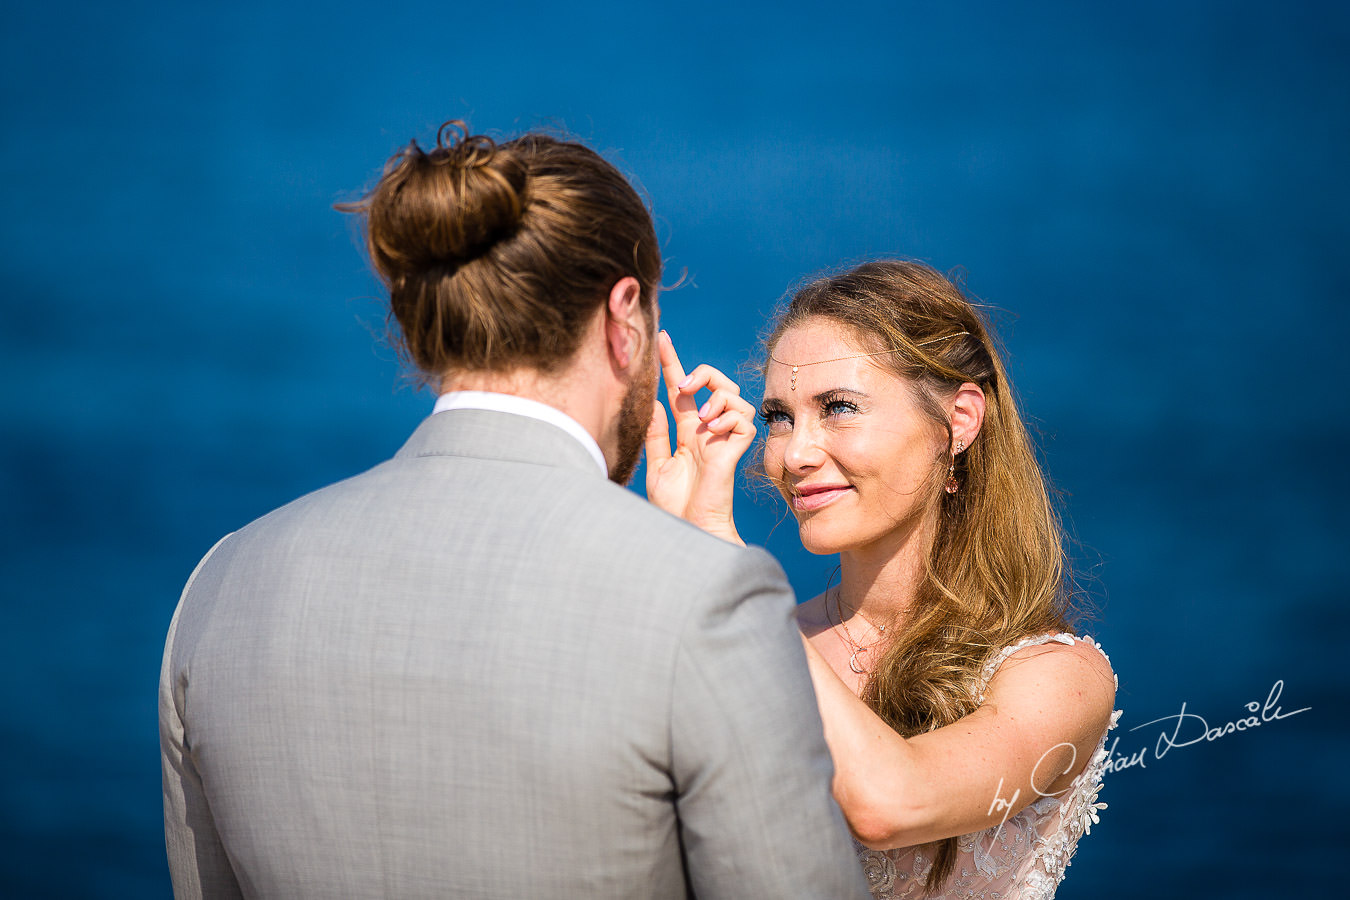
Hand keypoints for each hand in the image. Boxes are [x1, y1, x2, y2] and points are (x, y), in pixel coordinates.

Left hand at [645, 331, 756, 544]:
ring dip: (717, 397)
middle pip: (716, 383)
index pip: (681, 390)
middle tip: (685, 384)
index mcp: (687, 433)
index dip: (672, 363)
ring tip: (702, 419)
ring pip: (734, 396)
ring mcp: (724, 439)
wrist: (690, 529)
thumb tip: (655, 402)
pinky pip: (744, 419)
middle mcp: (708, 431)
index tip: (662, 338)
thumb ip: (657, 435)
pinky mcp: (736, 450)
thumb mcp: (657, 466)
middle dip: (703, 373)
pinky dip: (728, 417)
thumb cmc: (675, 507)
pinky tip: (714, 431)